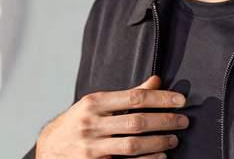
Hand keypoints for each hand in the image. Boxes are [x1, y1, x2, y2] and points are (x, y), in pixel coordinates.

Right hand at [35, 75, 188, 157]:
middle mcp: (92, 123)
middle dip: (165, 121)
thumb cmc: (77, 122)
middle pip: (137, 122)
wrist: (49, 148)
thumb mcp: (97, 104)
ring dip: (159, 142)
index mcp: (94, 102)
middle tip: (183, 120)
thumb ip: (127, 94)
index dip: (161, 99)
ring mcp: (92, 147)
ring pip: (133, 145)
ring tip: (174, 139)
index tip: (181, 100)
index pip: (134, 97)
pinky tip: (160, 156)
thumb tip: (156, 81)